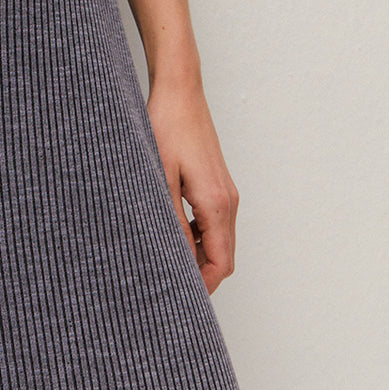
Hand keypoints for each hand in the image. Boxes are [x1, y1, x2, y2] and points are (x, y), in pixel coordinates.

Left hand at [146, 79, 240, 294]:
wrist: (180, 91)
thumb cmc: (166, 127)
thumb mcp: (160, 177)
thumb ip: (170, 221)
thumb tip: (174, 260)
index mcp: (217, 205)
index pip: (220, 265)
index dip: (202, 287)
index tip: (177, 298)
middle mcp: (229, 201)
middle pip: (223, 257)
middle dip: (200, 275)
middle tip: (166, 285)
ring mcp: (226, 192)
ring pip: (219, 240)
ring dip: (199, 255)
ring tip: (164, 260)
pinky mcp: (218, 182)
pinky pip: (214, 222)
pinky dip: (199, 236)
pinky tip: (172, 231)